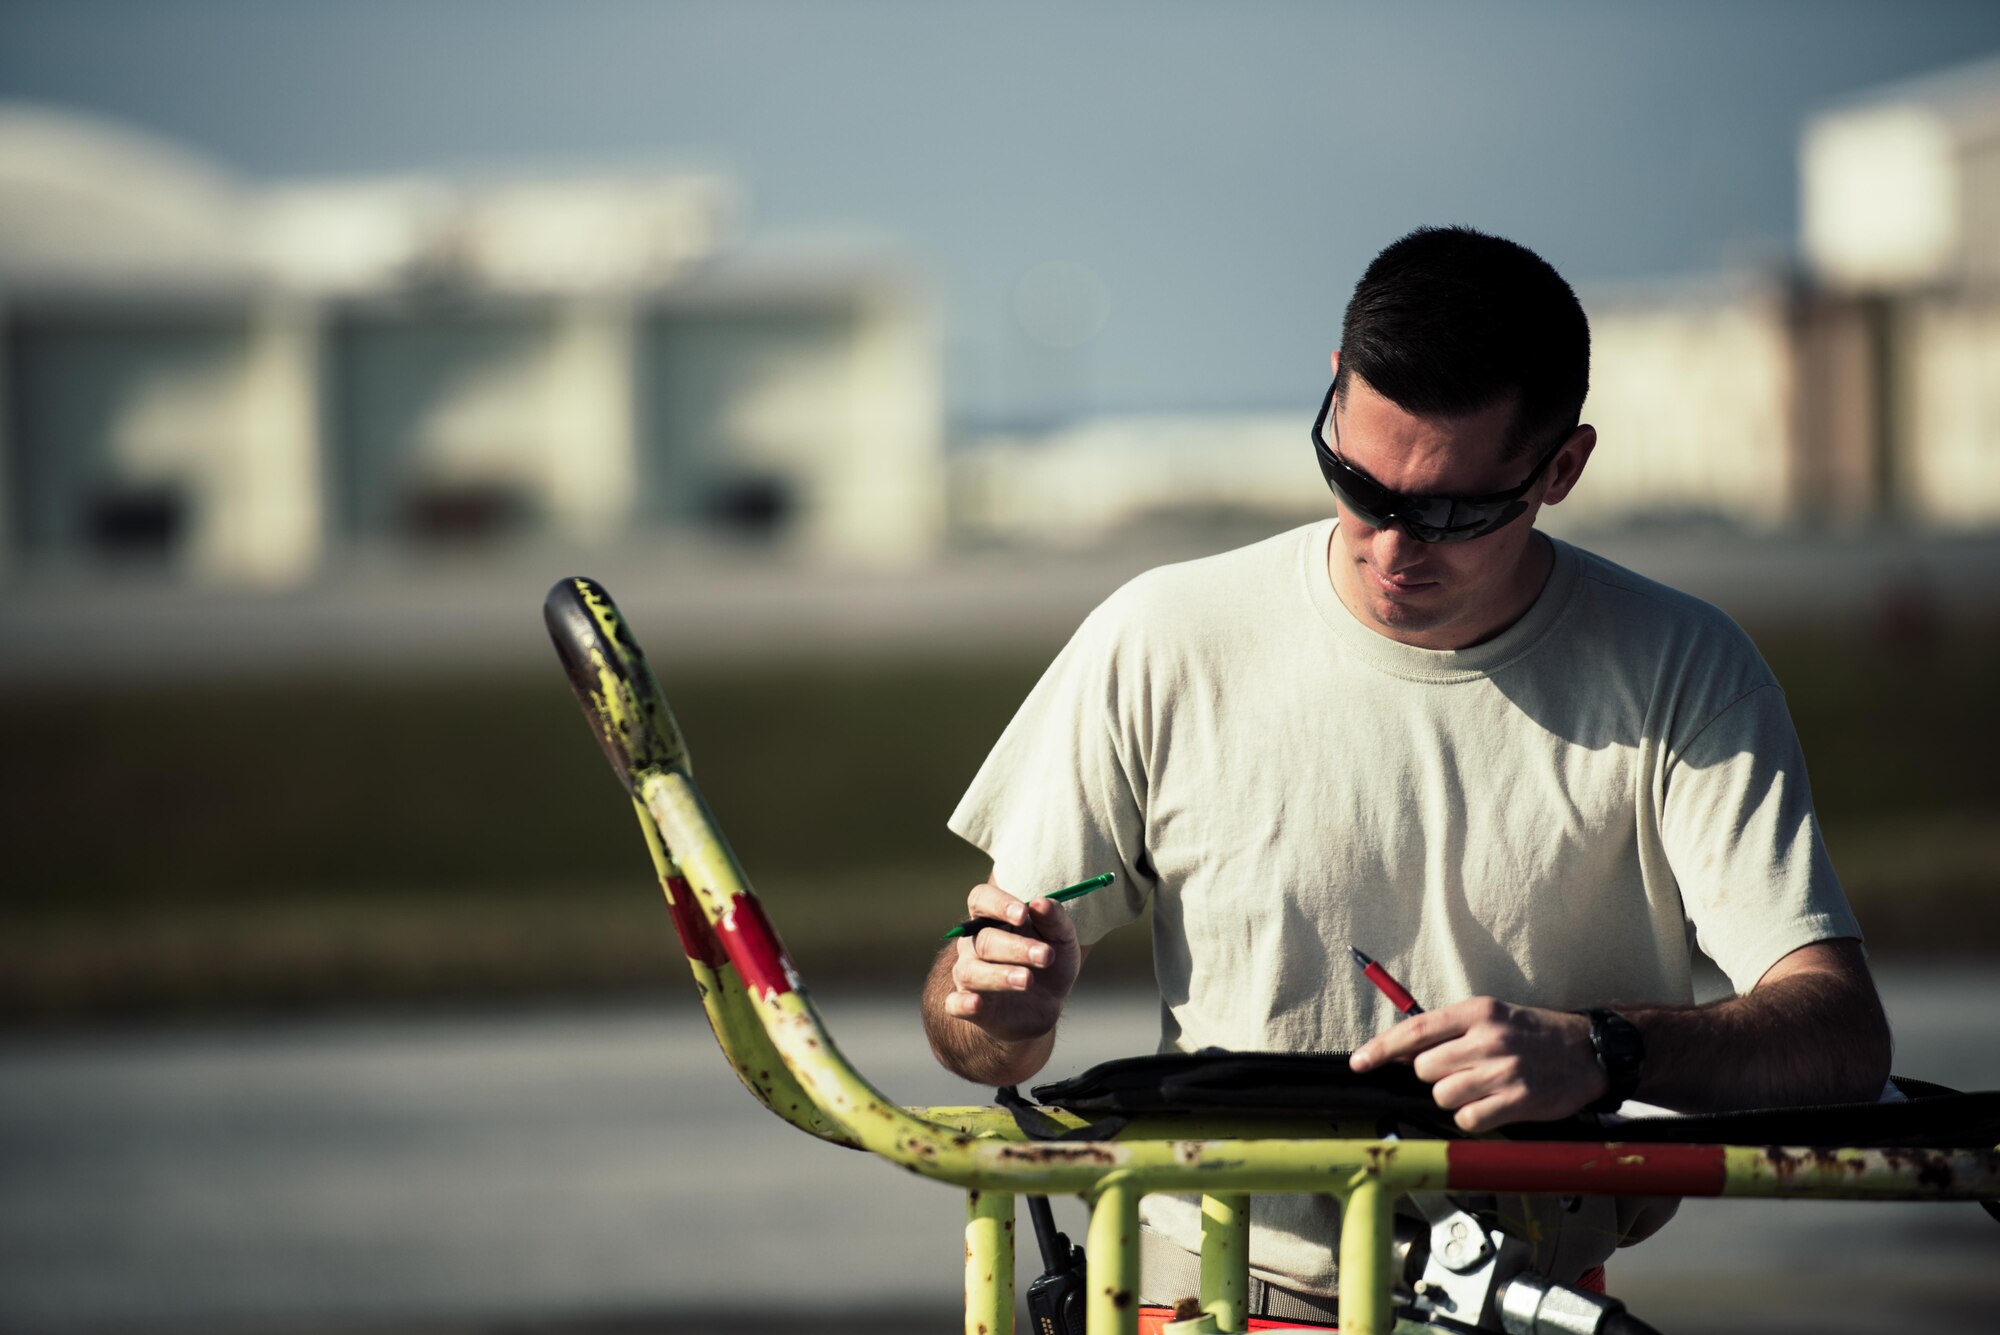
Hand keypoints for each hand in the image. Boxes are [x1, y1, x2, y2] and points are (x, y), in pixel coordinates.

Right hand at [942, 881, 1081, 1042]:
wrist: (1048, 1005)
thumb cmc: (1050, 963)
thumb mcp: (1062, 938)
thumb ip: (1054, 918)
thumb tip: (1041, 903)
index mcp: (993, 919)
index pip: (981, 900)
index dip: (998, 904)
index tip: (1023, 914)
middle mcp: (974, 945)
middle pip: (983, 939)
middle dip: (1016, 948)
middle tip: (1045, 955)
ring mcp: (969, 976)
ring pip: (971, 971)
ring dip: (1000, 975)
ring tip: (1027, 980)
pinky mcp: (970, 1007)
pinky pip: (955, 1004)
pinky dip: (962, 1003)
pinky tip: (976, 1003)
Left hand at [1348, 997, 1606, 1132]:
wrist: (1588, 1051)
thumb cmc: (1532, 1034)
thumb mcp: (1491, 1016)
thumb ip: (1449, 1030)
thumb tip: (1402, 1052)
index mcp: (1476, 1011)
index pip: (1414, 1030)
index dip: (1381, 1049)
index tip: (1358, 1062)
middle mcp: (1487, 1038)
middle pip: (1424, 1068)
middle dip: (1434, 1076)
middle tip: (1462, 1072)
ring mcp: (1503, 1071)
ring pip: (1443, 1095)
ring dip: (1453, 1098)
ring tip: (1480, 1088)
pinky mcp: (1518, 1101)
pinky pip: (1468, 1119)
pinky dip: (1472, 1118)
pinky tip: (1491, 1106)